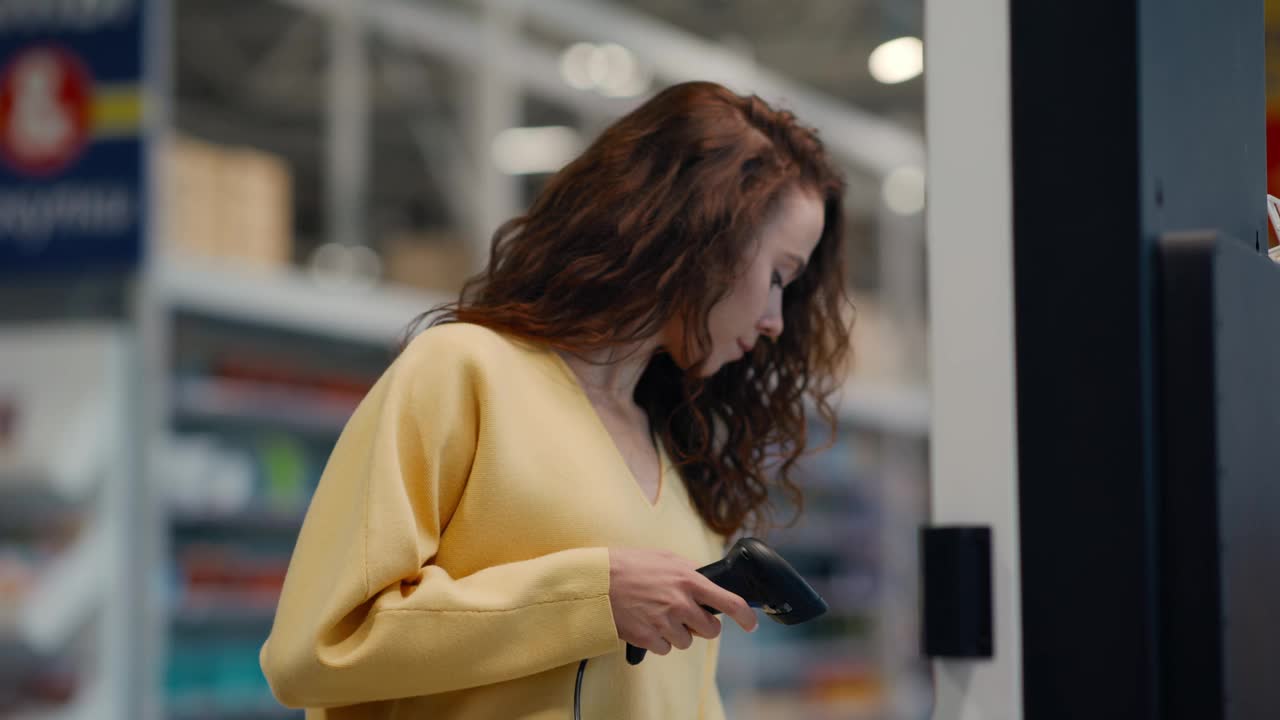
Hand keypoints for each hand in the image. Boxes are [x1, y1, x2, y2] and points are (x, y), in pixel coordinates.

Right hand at [607, 547, 757, 656]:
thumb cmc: (629, 566)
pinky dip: (658, 640)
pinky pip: (665, 648)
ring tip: (658, 616)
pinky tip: (646, 624)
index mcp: (689, 580)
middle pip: (710, 630)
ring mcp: (665, 622)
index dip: (745, 616)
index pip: (729, 602)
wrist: (597, 582)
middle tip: (687, 617)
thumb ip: (689, 569)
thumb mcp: (665, 558)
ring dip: (677, 633)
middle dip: (702, 627)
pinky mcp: (649, 637)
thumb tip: (707, 580)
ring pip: (686, 641)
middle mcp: (680, 603)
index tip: (751, 623)